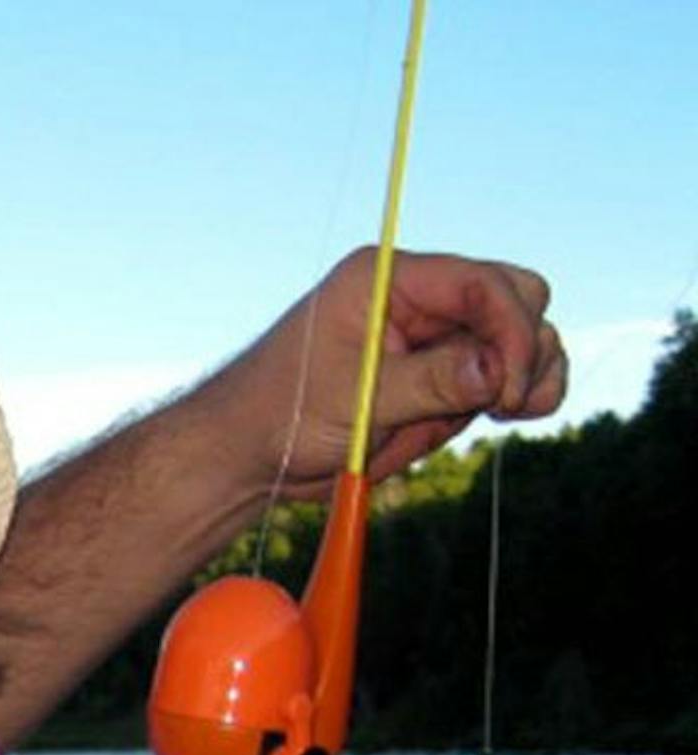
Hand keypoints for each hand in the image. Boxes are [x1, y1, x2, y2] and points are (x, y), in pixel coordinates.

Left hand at [210, 248, 566, 495]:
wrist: (253, 454)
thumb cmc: (287, 416)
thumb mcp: (360, 399)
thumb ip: (433, 381)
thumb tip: (499, 368)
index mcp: (388, 278)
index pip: (482, 283)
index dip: (512, 330)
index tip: (505, 388)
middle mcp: (419, 297)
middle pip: (518, 299)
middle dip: (524, 350)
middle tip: (501, 405)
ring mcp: (436, 336)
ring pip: (521, 341)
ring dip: (517, 382)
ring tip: (481, 417)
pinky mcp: (445, 374)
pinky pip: (503, 377)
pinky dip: (511, 400)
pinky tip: (498, 417)